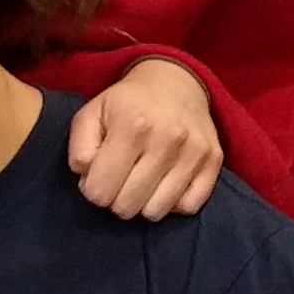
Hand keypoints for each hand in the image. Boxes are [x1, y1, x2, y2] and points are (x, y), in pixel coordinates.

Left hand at [69, 58, 222, 218]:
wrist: (174, 82)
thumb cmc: (127, 103)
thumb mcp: (91, 114)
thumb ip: (80, 148)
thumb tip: (88, 179)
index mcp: (131, 125)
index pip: (99, 191)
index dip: (92, 189)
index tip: (99, 175)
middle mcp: (166, 138)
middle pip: (126, 206)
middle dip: (116, 199)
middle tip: (120, 180)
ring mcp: (194, 151)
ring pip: (156, 211)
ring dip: (143, 203)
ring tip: (141, 182)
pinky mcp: (213, 160)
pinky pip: (188, 207)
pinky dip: (173, 203)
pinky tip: (165, 185)